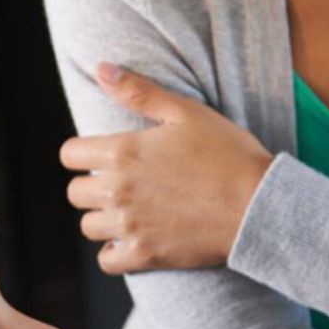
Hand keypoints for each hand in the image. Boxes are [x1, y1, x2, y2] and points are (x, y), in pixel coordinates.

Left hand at [59, 64, 273, 274]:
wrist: (259, 205)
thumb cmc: (228, 153)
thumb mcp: (186, 112)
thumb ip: (138, 91)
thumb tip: (100, 68)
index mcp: (122, 152)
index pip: (69, 154)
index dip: (83, 153)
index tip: (104, 156)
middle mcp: (118, 190)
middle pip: (75, 193)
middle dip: (93, 186)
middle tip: (123, 184)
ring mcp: (130, 225)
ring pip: (89, 226)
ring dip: (103, 219)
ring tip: (130, 211)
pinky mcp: (145, 255)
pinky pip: (107, 260)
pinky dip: (116, 253)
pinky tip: (134, 239)